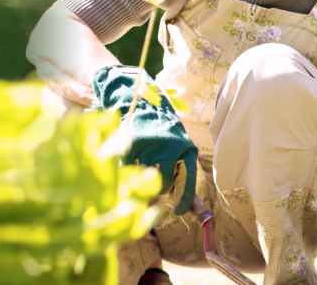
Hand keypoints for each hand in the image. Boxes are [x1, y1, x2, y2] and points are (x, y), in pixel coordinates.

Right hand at [92, 65, 197, 214]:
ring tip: (146, 159)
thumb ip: (179, 171)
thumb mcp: (179, 148)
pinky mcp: (132, 144)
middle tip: (156, 179)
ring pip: (143, 178)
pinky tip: (134, 154)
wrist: (146, 105)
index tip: (178, 212)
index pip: (188, 181)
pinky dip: (129, 166)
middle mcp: (171, 148)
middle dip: (159, 187)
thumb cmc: (165, 134)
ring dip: (142, 175)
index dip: (184, 199)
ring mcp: (150, 146)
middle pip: (163, 184)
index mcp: (187, 150)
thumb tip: (180, 205)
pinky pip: (128, 169)